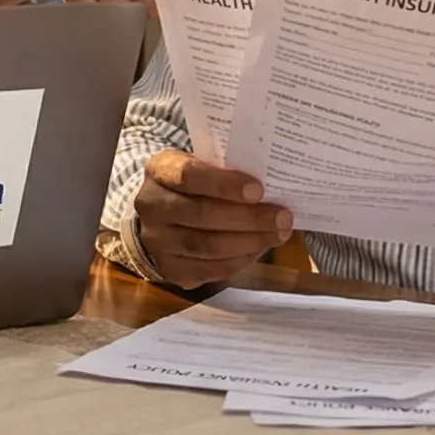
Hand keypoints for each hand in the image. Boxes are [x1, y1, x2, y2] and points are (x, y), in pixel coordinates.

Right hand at [131, 152, 293, 289]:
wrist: (161, 212)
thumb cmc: (192, 184)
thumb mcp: (201, 165)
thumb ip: (225, 171)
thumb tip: (272, 184)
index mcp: (159, 172)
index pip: (188, 176)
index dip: (224, 184)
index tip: (258, 190)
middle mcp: (151, 207)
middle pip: (201, 215)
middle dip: (249, 218)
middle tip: (283, 216)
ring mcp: (157, 242)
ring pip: (207, 246)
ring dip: (250, 241)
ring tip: (279, 234)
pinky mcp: (170, 269)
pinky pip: (210, 270)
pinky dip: (241, 260)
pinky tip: (260, 248)